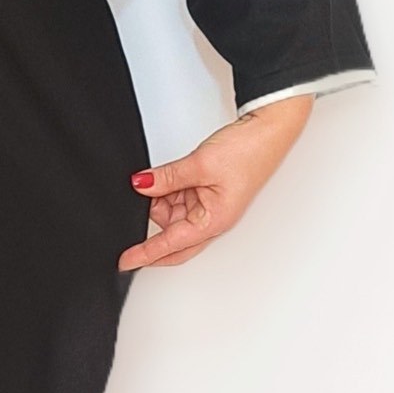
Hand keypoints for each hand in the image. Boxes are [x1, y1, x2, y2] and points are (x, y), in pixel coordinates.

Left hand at [118, 94, 314, 269]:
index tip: (126, 261)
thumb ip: (167, 178)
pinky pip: (181, 197)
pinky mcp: (208, 191)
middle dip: (153, 218)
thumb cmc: (250, 152)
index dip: (146, 253)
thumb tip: (141, 185)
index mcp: (213, 221)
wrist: (267, 131)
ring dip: (163, 198)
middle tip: (139, 200)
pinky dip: (170, 187)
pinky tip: (168, 176)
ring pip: (174, 213)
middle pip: (171, 233)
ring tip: (163, 177)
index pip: (171, 245)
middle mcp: (212, 218)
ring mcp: (210, 205)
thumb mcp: (199, 164)